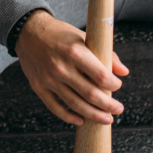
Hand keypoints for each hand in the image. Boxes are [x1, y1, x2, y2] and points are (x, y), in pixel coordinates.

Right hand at [14, 10, 128, 124]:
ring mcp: (49, 79)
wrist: (28, 31)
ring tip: (107, 119)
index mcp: (74, 51)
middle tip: (119, 109)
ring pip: (75, 104)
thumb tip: (124, 72)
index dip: (113, 84)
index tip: (117, 86)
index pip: (100, 75)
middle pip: (90, 93)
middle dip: (108, 105)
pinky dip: (69, 117)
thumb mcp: (83, 37)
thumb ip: (105, 54)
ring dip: (93, 115)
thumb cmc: (60, 34)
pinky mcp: (39, 87)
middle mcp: (61, 67)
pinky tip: (81, 120)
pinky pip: (55, 107)